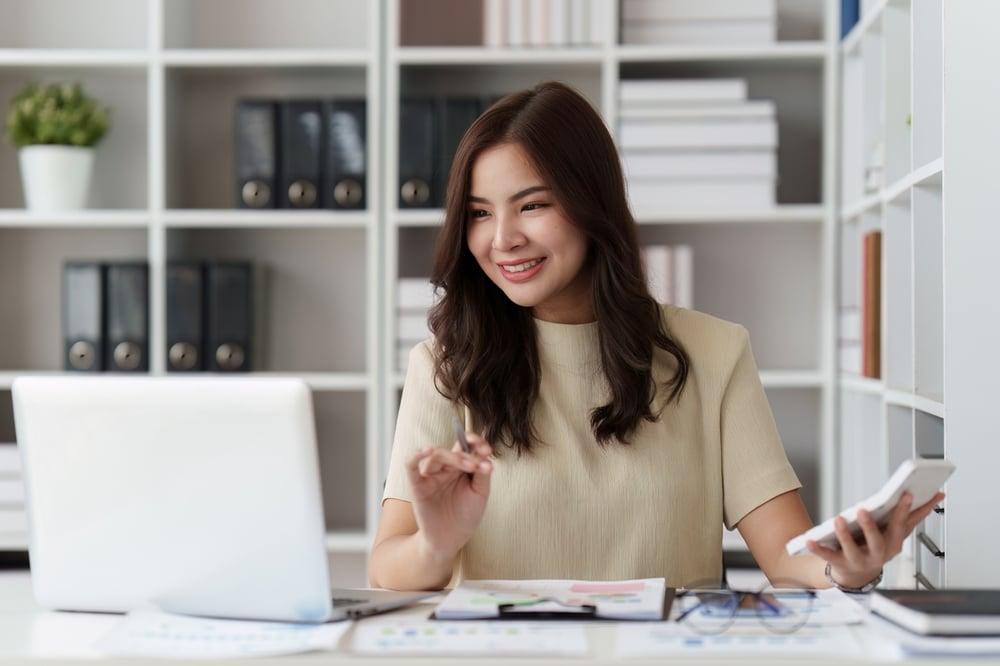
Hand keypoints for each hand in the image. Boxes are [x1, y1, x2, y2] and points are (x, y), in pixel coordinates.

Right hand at [405, 433, 493, 560]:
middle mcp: (444, 468)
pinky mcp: (417, 486)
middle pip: (452, 451)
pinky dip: (416, 456)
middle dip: (467, 454)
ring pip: (436, 456)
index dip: (475, 442)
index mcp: (460, 467)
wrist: (450, 540)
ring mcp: (430, 476)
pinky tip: (426, 451)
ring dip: (453, 457)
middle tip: (479, 464)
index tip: (487, 449)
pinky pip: (410, 466)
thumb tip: (487, 457)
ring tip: (470, 466)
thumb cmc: (465, 516)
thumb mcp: (480, 494)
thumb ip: (482, 475)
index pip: (464, 446)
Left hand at [806, 490, 945, 588]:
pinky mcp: (840, 564)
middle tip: (863, 509)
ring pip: (852, 550)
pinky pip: (828, 556)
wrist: (856, 574)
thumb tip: (938, 494)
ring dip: (845, 535)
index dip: (904, 511)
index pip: (901, 526)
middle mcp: (878, 555)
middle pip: (877, 541)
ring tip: (838, 519)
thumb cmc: (877, 546)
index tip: (907, 494)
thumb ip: (912, 514)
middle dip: (871, 526)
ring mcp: (859, 561)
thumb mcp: (896, 531)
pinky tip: (808, 540)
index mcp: (893, 544)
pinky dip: (818, 549)